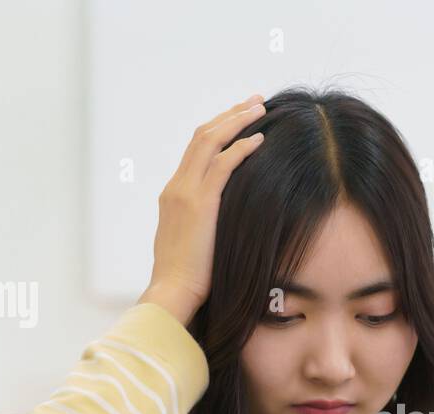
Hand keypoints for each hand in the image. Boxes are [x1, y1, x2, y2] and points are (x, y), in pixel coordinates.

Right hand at [139, 94, 268, 326]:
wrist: (172, 293)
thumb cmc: (187, 280)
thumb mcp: (193, 245)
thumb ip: (203, 227)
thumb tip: (224, 228)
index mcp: (172, 195)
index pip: (195, 150)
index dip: (218, 130)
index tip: (239, 119)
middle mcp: (176, 187)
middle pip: (201, 136)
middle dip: (230, 115)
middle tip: (255, 101)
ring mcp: (185, 193)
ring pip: (210, 141)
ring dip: (237, 121)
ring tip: (260, 108)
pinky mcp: (200, 204)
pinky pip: (223, 165)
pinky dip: (242, 147)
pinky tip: (260, 139)